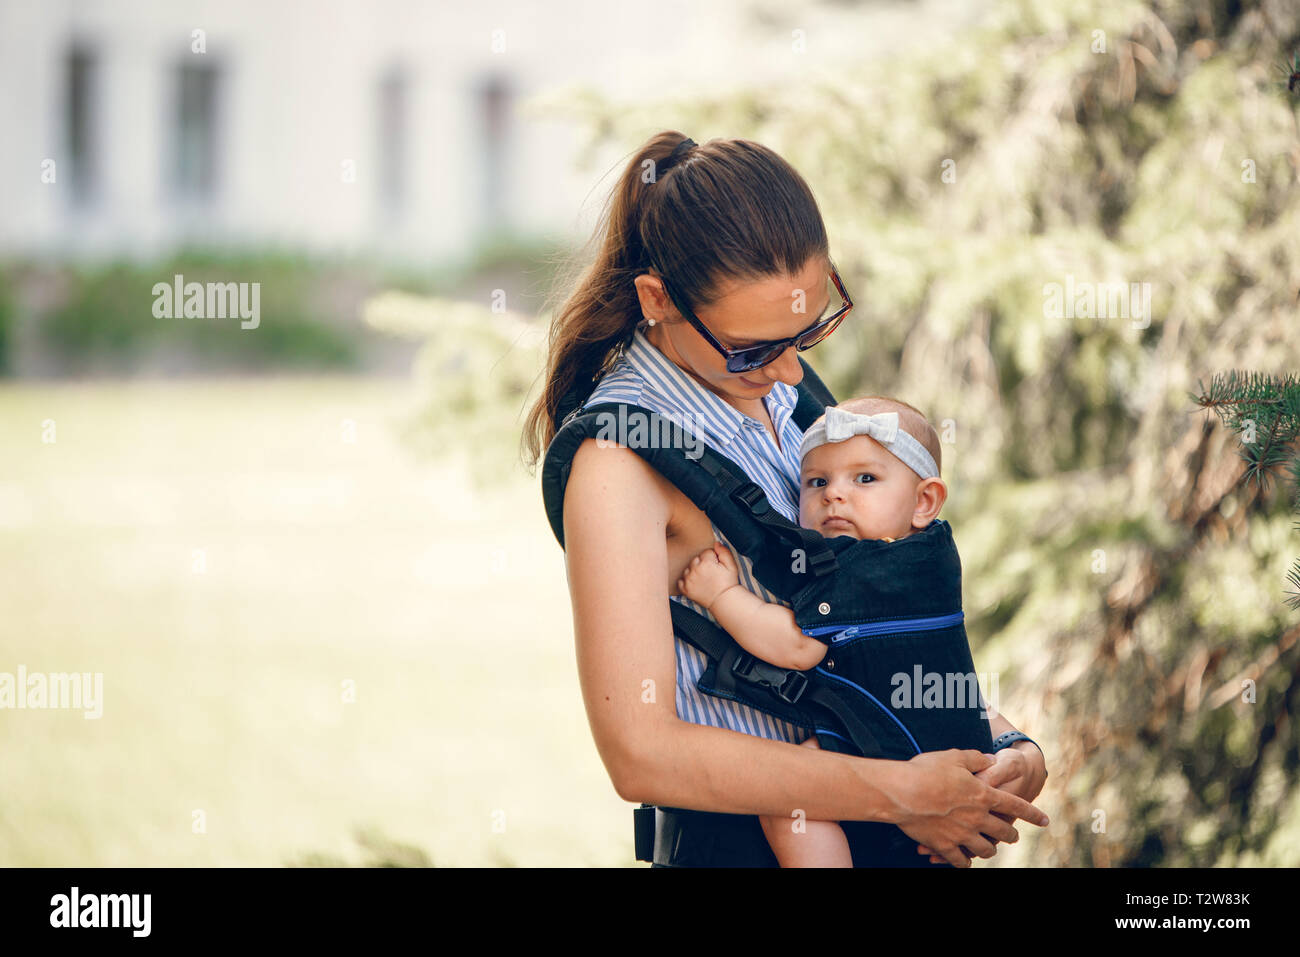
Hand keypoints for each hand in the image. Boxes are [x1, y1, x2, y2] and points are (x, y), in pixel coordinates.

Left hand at [677, 543, 739, 608]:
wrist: (724, 601)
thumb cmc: (729, 582)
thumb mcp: (731, 565)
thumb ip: (724, 551)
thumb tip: (716, 543)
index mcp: (706, 562)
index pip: (706, 552)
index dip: (713, 558)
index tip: (717, 566)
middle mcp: (695, 570)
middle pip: (695, 559)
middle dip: (702, 563)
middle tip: (711, 573)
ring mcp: (689, 580)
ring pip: (688, 569)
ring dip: (693, 571)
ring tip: (704, 579)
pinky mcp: (685, 589)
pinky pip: (681, 581)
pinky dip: (686, 581)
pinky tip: (695, 583)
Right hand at [889, 749, 1048, 868]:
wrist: (901, 792)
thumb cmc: (926, 770)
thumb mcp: (954, 756)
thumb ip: (976, 758)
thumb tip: (989, 760)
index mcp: (983, 795)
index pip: (1015, 805)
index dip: (1032, 813)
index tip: (1045, 820)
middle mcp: (977, 817)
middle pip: (1003, 831)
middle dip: (1010, 834)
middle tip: (1012, 836)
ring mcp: (962, 834)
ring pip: (985, 849)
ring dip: (990, 850)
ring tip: (990, 849)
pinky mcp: (944, 845)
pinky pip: (960, 860)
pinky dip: (964, 862)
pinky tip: (965, 862)